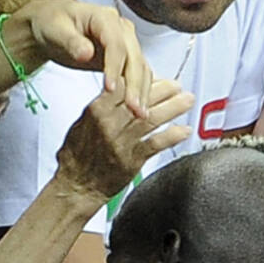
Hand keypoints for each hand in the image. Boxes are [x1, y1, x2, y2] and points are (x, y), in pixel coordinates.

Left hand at [11, 0, 152, 117]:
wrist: (51, 26)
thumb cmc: (52, 24)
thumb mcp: (55, 30)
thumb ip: (71, 41)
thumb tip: (86, 53)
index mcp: (104, 17)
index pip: (116, 44)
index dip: (114, 67)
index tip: (110, 88)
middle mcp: (120, 29)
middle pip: (134, 57)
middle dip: (135, 84)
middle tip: (133, 108)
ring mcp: (125, 43)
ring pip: (140, 67)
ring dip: (141, 91)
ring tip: (140, 114)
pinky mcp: (124, 58)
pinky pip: (137, 74)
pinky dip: (139, 91)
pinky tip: (138, 108)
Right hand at [54, 79, 193, 200]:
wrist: (76, 186)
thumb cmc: (76, 156)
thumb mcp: (81, 123)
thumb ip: (102, 107)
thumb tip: (120, 90)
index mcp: (96, 111)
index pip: (122, 86)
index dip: (140, 79)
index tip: (152, 76)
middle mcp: (109, 125)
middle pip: (141, 100)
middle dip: (163, 90)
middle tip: (176, 85)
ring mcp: (121, 142)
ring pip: (151, 119)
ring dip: (173, 108)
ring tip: (187, 100)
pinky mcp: (131, 160)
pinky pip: (155, 144)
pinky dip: (172, 136)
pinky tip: (184, 130)